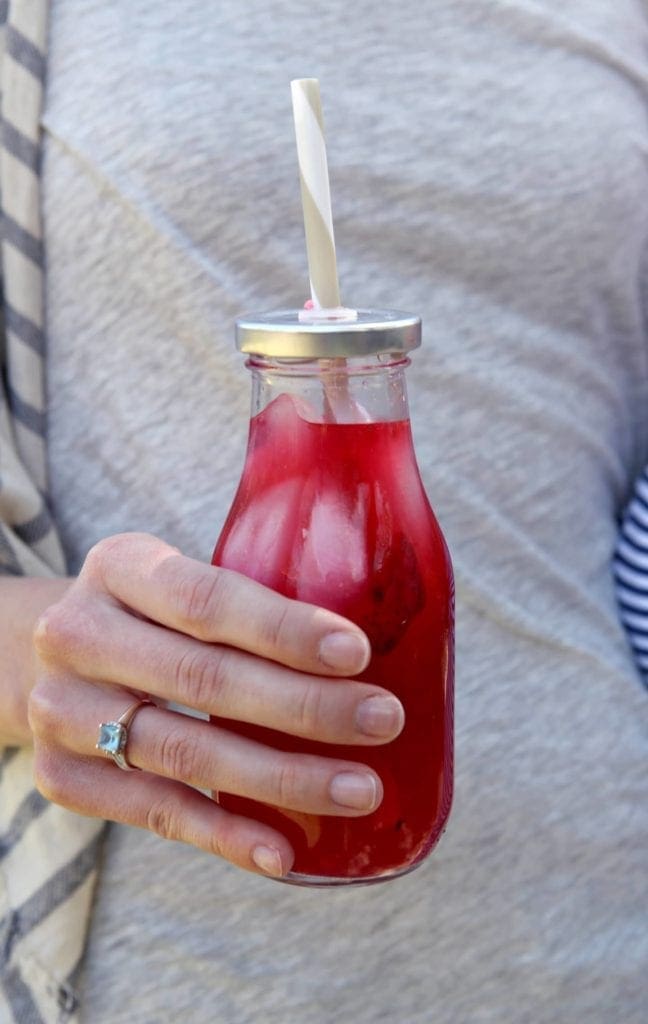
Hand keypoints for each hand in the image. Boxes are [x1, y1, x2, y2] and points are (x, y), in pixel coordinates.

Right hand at [29, 533, 404, 877]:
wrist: (48, 659)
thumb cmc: (148, 617)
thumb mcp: (173, 579)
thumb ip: (242, 604)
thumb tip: (363, 652)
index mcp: (119, 566)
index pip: (206, 600)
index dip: (284, 629)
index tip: (357, 653)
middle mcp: (78, 634)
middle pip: (204, 678)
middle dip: (305, 705)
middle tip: (382, 720)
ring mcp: (61, 710)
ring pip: (186, 753)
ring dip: (283, 778)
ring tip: (359, 790)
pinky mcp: (62, 777)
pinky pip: (156, 812)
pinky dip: (226, 835)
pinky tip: (284, 852)